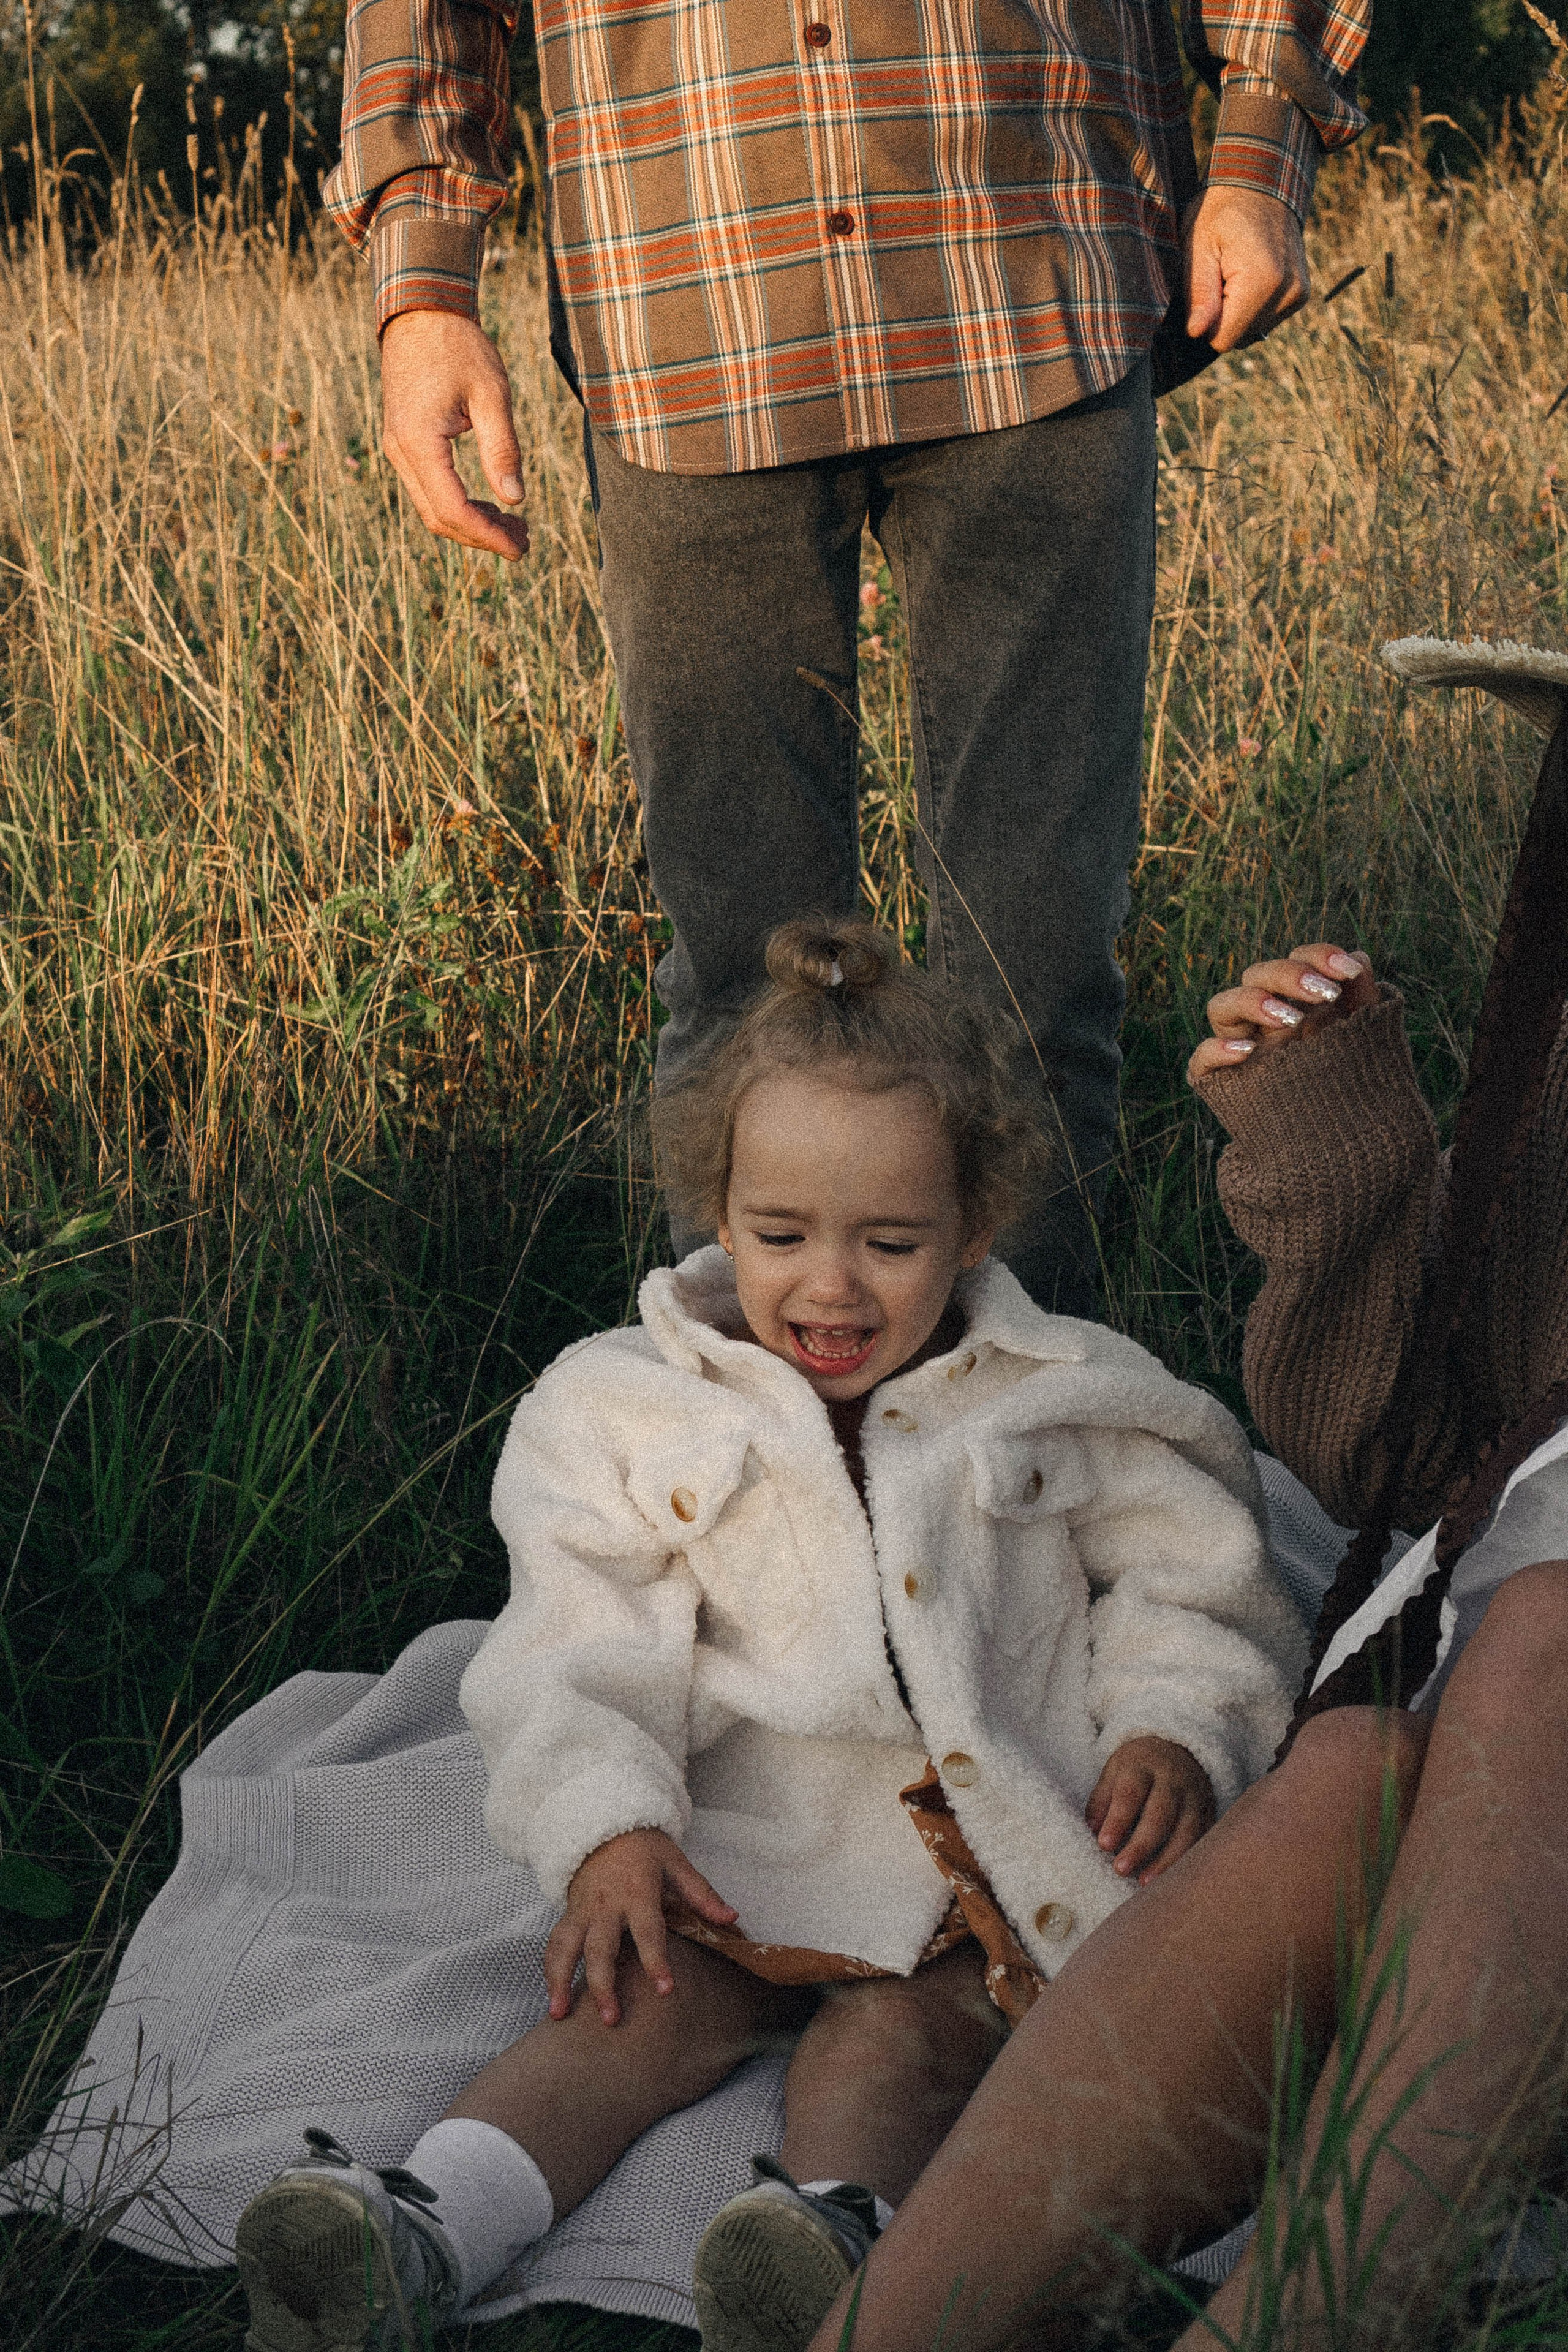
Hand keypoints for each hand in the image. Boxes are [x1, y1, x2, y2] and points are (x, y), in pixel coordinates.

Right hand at [380, 309, 529, 558]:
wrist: (421, 312)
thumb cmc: (458, 346)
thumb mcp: (491, 393)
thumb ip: (502, 448)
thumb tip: (515, 499)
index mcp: (418, 442)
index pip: (452, 510)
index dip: (487, 536)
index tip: (520, 548)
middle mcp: (399, 451)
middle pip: (439, 518)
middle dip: (482, 537)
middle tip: (524, 541)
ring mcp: (397, 448)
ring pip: (431, 509)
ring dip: (471, 524)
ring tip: (514, 526)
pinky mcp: (403, 443)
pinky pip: (429, 490)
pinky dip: (459, 505)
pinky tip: (490, 504)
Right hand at [544, 1827, 736, 2025]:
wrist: (604, 1825)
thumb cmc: (644, 1848)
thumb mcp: (675, 1862)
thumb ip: (701, 1893)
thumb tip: (732, 1918)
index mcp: (637, 1892)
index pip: (648, 1931)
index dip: (656, 1961)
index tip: (665, 1990)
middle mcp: (606, 1905)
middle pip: (601, 1948)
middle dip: (603, 1985)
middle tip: (610, 2019)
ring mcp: (583, 1911)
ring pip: (567, 1947)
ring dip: (561, 1980)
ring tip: (560, 2014)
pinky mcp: (569, 1914)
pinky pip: (555, 1942)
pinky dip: (550, 1969)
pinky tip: (553, 1997)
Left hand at [1086, 1735, 1214, 1883]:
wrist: (1179, 1749)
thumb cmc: (1138, 1768)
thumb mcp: (1114, 1771)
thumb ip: (1102, 1800)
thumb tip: (1094, 1830)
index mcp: (1143, 1764)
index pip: (1131, 1793)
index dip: (1118, 1820)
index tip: (1104, 1845)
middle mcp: (1173, 1779)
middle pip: (1160, 1814)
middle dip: (1141, 1845)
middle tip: (1120, 1870)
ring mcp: (1195, 1797)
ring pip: (1186, 1831)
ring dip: (1166, 1860)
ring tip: (1144, 1882)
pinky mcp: (1210, 1813)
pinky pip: (1202, 1840)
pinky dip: (1187, 1861)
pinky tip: (1171, 1880)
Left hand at [1182, 186, 1309, 352]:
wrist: (1264, 184)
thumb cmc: (1223, 211)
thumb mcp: (1198, 246)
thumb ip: (1198, 293)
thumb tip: (1196, 333)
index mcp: (1262, 282)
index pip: (1223, 339)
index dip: (1205, 322)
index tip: (1206, 289)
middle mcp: (1287, 293)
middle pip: (1239, 338)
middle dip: (1222, 316)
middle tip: (1220, 275)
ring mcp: (1298, 295)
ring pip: (1252, 332)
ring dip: (1237, 311)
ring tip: (1235, 272)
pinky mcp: (1301, 294)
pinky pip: (1266, 320)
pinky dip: (1253, 306)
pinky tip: (1250, 276)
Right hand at [1187, 942, 1377, 1084]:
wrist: (1346, 1147)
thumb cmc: (1357, 1087)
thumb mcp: (1368, 1039)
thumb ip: (1365, 999)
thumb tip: (1358, 956)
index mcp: (1297, 1004)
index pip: (1295, 963)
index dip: (1318, 956)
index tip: (1350, 970)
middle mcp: (1264, 1022)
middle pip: (1256, 976)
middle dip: (1291, 976)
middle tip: (1326, 994)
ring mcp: (1241, 1051)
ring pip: (1220, 1007)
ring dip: (1253, 1002)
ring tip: (1292, 1019)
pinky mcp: (1224, 1084)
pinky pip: (1202, 1061)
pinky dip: (1218, 1050)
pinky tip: (1249, 1051)